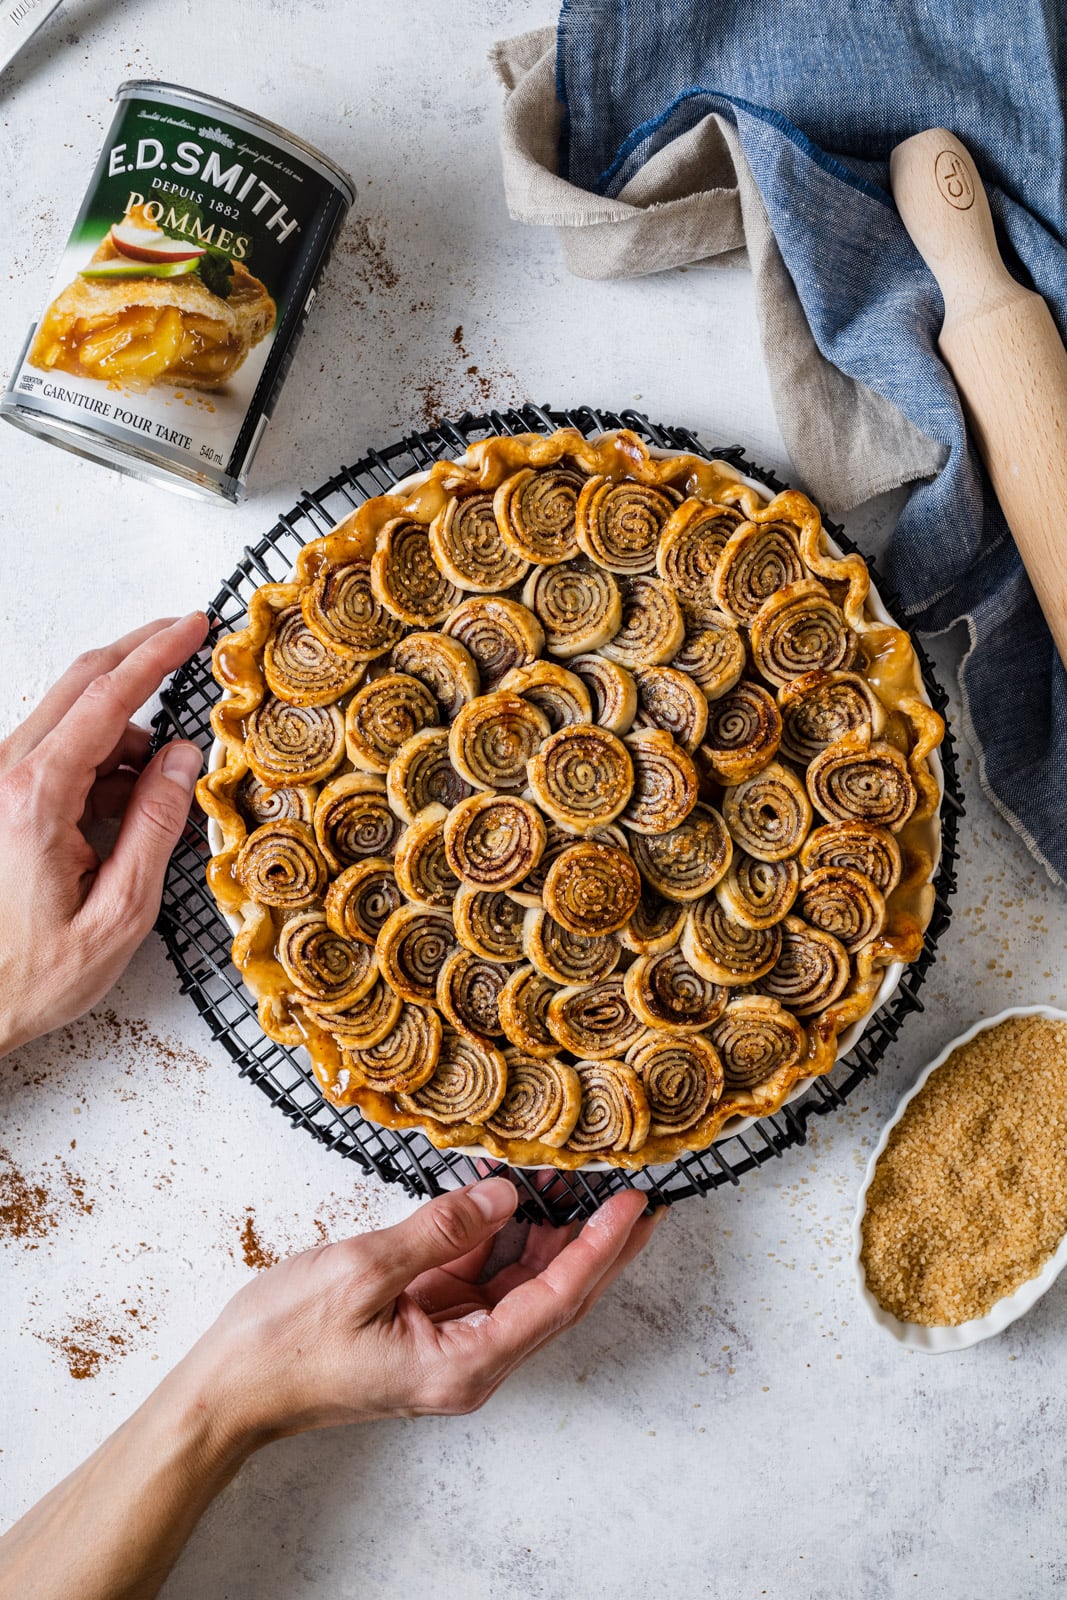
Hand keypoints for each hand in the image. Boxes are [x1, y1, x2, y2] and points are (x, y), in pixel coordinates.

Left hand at [0, 613, 208, 1056]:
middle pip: (80, 686)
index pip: (106, 699)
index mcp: (35, 798)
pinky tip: (125, 805)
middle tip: (186, 636)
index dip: (155, 654)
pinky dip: (99, 761)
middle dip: (137, 655)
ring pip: (69, 720)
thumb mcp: (119, 913)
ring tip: (160, 788)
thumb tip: (183, 758)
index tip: (193, 625)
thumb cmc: (32, 975)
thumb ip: (156, 827)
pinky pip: (54, 753)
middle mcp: (4, 777)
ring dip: (124, 732)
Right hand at [185, 1178, 661, 1441]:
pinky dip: (497, 1239)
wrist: (226, 1392)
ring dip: (547, 1235)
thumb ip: (442, 1229)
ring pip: (519, 1287)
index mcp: (462, 1365)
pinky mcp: (424, 1330)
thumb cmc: (282, 1344)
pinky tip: (507, 1197)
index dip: (600, 1248)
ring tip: (576, 1178)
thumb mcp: (364, 1271)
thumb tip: (506, 1196)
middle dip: (595, 1244)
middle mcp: (467, 1364)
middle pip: (553, 1297)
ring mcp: (447, 1349)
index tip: (636, 1205)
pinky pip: (478, 1281)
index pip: (555, 1299)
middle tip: (636, 1193)